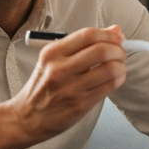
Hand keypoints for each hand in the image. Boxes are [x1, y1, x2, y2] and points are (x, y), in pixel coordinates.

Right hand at [11, 26, 126, 142]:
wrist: (26, 117)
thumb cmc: (43, 87)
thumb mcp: (53, 60)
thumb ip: (82, 45)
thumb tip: (115, 31)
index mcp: (52, 53)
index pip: (88, 35)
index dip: (108, 34)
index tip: (117, 37)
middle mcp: (59, 69)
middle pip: (101, 50)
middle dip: (118, 50)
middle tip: (120, 53)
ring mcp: (71, 88)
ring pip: (110, 68)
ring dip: (121, 65)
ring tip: (119, 67)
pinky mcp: (80, 104)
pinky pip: (109, 86)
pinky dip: (119, 79)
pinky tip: (116, 78)